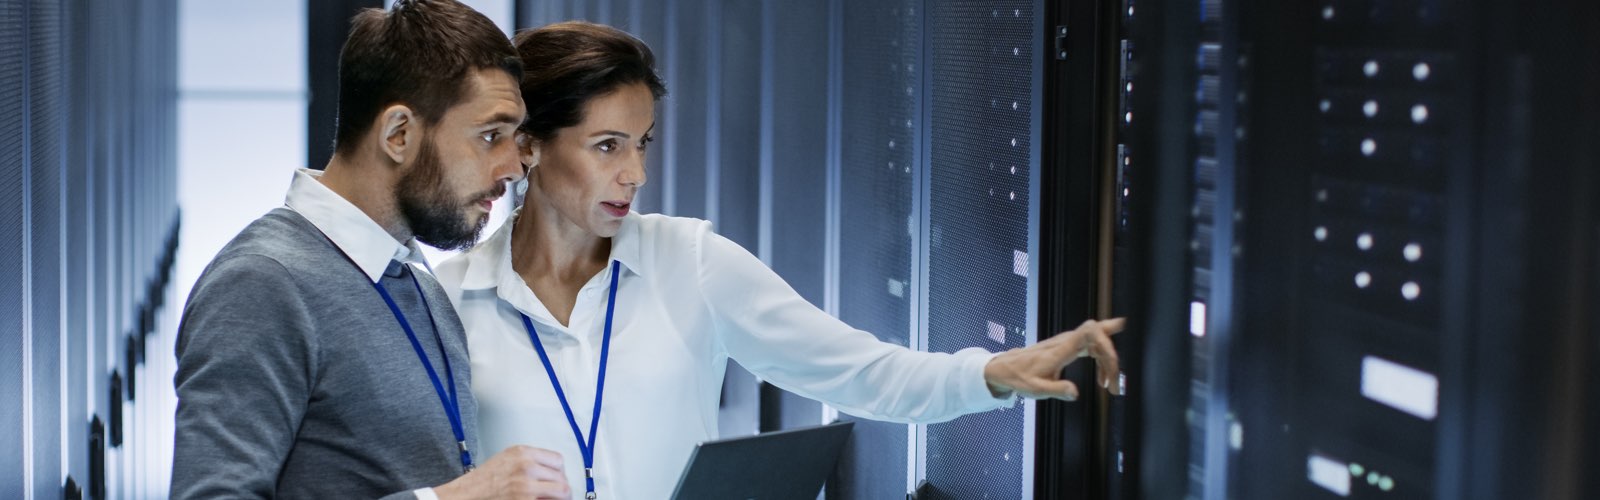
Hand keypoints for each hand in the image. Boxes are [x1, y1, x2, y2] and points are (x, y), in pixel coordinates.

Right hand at [433, 445, 570, 499]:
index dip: (559, 472)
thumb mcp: (506, 459)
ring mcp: (526, 486)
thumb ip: (529, 461)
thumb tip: (550, 472)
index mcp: (522, 453)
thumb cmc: (481, 481)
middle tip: (557, 494)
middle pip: (561, 476)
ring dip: (560, 498)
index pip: (557, 460)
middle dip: (561, 487)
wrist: (465, 496)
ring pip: (562, 491)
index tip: (557, 478)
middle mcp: (526, 467)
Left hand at [982, 318, 1124, 400]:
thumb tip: (1075, 393)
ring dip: (1108, 360)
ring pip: (1097, 339)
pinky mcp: (1068, 346)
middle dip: (1112, 352)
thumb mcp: (1036, 389)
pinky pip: (1092, 346)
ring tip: (1111, 385)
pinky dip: (1101, 360)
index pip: (1089, 332)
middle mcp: (1066, 341)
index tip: (1112, 361)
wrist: (1006, 368)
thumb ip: (1057, 390)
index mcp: (1060, 349)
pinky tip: (1102, 378)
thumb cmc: (1020, 377)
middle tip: (1116, 378)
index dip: (1106, 340)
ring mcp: (1068, 341)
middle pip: (1098, 332)